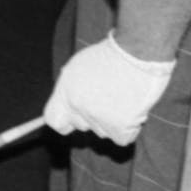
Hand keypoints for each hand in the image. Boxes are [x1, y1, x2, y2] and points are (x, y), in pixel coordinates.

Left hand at [44, 32, 174, 145]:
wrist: (137, 52)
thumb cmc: (112, 55)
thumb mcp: (80, 66)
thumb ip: (72, 89)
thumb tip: (70, 106)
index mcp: (65, 90)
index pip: (53, 119)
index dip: (65, 122)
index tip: (74, 120)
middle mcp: (77, 105)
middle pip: (81, 126)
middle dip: (94, 117)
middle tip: (109, 98)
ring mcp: (97, 117)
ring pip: (103, 132)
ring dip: (114, 121)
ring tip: (123, 96)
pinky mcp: (118, 125)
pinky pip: (122, 138)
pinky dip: (130, 128)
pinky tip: (133, 108)